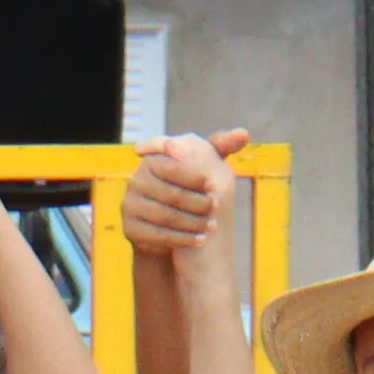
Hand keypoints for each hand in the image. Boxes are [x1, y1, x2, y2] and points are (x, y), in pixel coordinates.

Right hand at [116, 132, 238, 259]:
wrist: (170, 225)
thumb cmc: (191, 190)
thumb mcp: (206, 165)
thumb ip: (222, 146)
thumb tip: (243, 133)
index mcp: (151, 160)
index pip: (174, 168)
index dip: (197, 179)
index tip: (214, 187)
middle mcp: (136, 180)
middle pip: (172, 194)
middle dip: (199, 204)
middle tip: (216, 210)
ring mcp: (130, 204)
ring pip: (166, 216)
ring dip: (193, 223)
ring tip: (211, 227)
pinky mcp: (129, 228)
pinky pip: (158, 235)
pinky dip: (182, 239)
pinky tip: (199, 240)